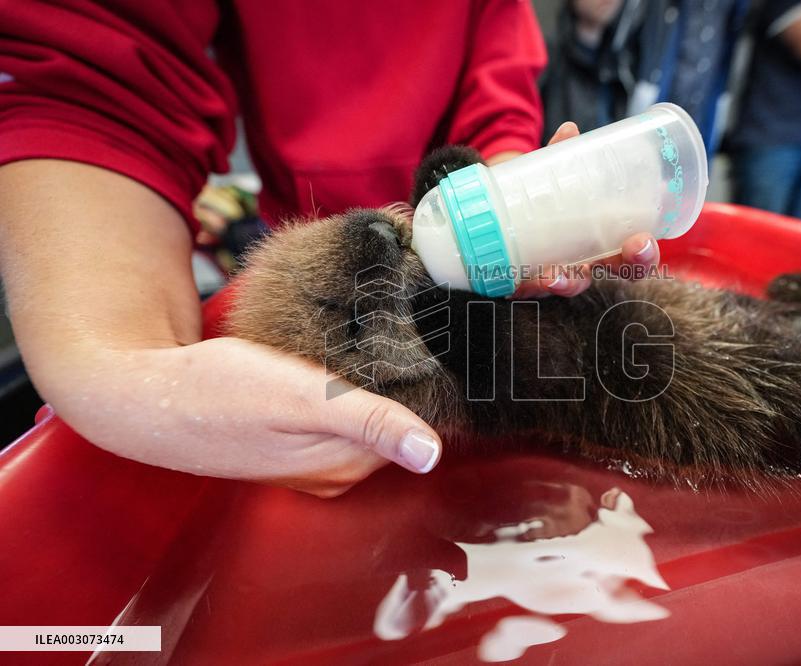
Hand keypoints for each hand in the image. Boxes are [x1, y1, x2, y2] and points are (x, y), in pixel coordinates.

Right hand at [58, 337, 442, 497]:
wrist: (144, 395)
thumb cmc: (219, 394)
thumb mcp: (304, 399)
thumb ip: (370, 423)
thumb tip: (431, 454)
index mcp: (345, 465)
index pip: (414, 423)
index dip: (418, 380)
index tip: (419, 340)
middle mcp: (332, 469)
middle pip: (389, 418)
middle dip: (394, 378)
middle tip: (389, 328)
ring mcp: (307, 457)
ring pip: (359, 411)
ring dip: (364, 378)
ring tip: (360, 337)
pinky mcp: (284, 438)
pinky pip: (329, 411)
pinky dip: (334, 384)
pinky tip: (323, 359)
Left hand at [495, 121, 661, 297]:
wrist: (500, 212)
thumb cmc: (541, 199)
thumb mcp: (553, 178)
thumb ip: (562, 157)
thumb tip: (569, 130)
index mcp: (602, 241)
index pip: (632, 257)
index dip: (645, 255)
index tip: (646, 240)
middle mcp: (585, 263)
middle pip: (613, 274)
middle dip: (629, 266)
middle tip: (635, 248)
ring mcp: (556, 274)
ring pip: (570, 285)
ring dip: (568, 282)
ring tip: (558, 275)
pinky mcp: (523, 280)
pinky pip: (528, 289)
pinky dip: (530, 284)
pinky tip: (531, 279)